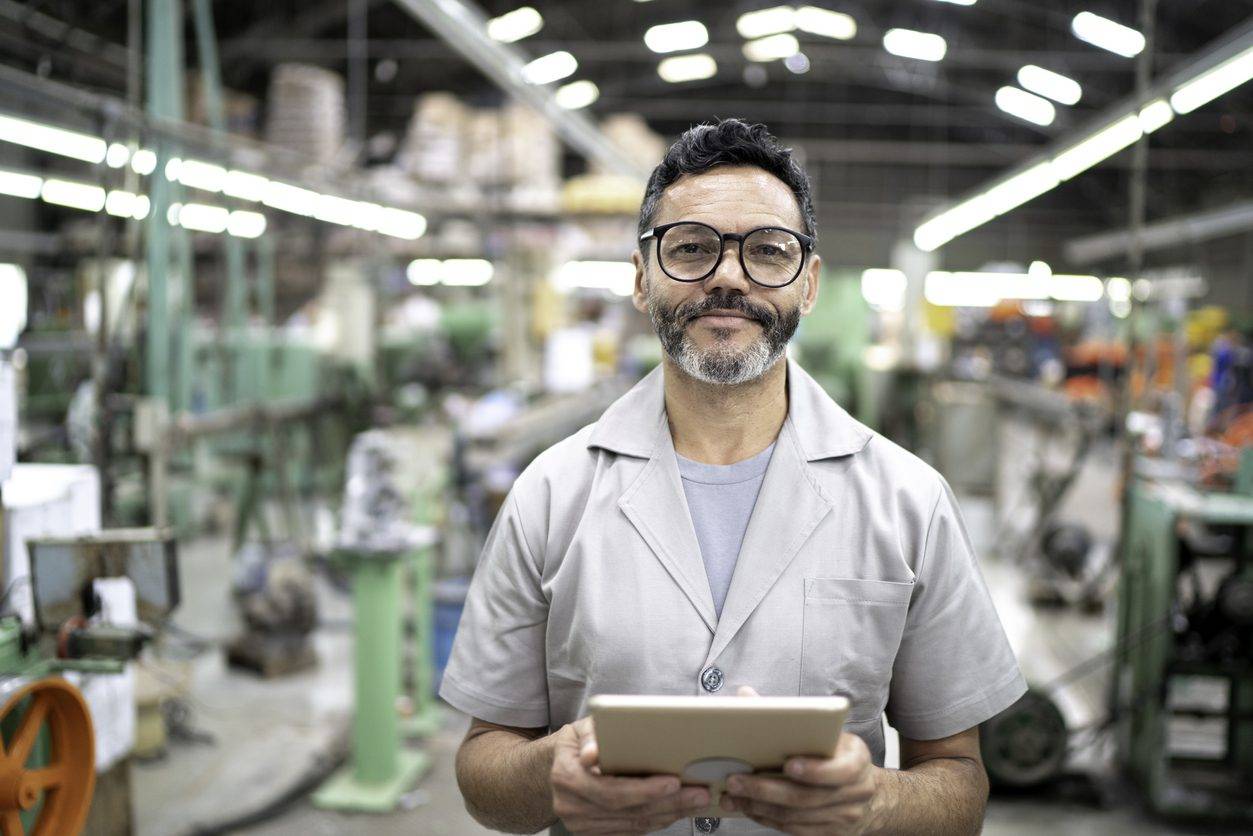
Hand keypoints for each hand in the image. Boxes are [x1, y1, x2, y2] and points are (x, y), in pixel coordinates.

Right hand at [550, 716, 711, 834]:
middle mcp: (572, 807)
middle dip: (668, 803)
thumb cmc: (577, 744)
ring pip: (634, 824)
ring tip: (696, 801)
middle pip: (628, 811)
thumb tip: (594, 753)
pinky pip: (631, 830)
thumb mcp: (580, 730)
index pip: (611, 791)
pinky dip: (657, 820)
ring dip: (669, 814)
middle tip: (699, 793)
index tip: (674, 782)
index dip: (644, 790)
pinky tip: (676, 810)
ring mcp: (581, 825)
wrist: (553, 769)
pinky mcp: (593, 833)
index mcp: (567, 777)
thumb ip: (591, 736)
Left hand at [723, 686, 877, 834]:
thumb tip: (746, 696)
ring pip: (796, 817)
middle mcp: (854, 792)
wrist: (871, 796)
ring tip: (734, 797)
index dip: (814, 770)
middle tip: (736, 781)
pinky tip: (750, 809)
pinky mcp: (830, 833)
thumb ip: (790, 716)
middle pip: (807, 797)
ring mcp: (843, 816)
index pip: (841, 769)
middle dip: (766, 790)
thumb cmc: (840, 756)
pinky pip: (795, 830)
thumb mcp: (828, 733)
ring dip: (760, 807)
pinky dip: (768, 820)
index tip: (788, 764)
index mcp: (856, 760)